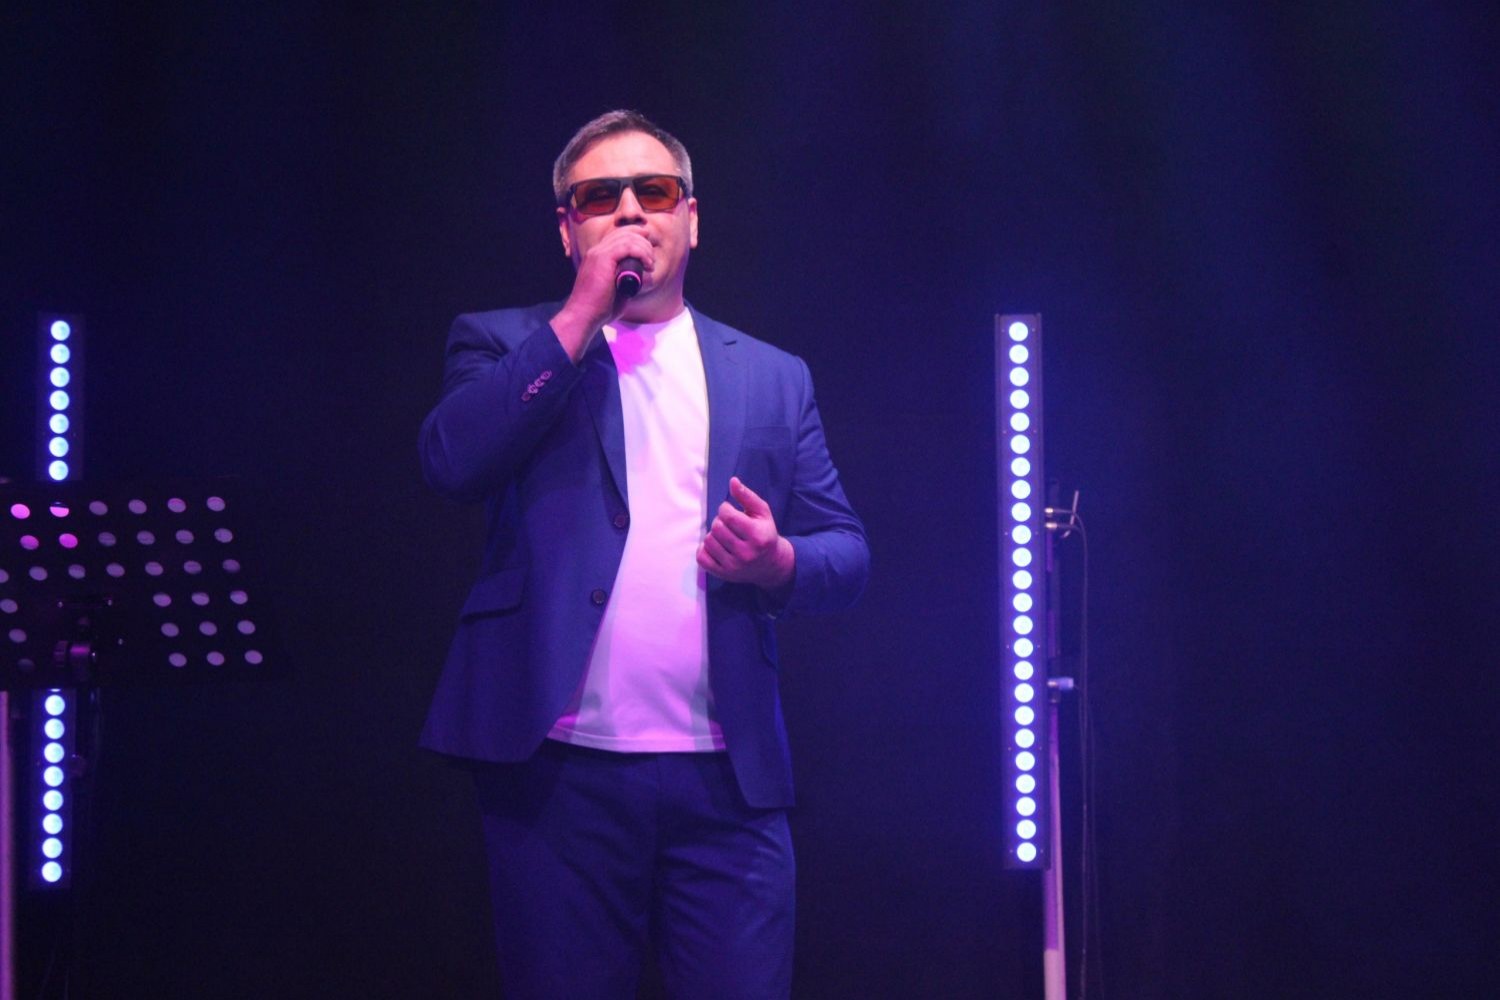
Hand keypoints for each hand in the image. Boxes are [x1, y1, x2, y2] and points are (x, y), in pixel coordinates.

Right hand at [550, 228, 655, 359]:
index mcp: (598, 256)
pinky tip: (647, 263)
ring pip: (627, 237)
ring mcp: (598, 253)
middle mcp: (597, 251)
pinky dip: (640, 252)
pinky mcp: (602, 259)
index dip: (636, 236)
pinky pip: (626, 246)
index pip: (618, 235)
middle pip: (624, 232)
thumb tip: (644, 278)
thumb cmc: (600, 308)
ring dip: (644, 248)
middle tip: (651, 260)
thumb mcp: (617, 289)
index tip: (649, 249)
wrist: (584, 316)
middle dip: (643, 242)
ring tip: (650, 264)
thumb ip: (627, 280)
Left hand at [696, 477, 794, 589]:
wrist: (771, 565)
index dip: (725, 509)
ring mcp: (733, 566)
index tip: (730, 511)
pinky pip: (701, 557)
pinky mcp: (723, 574)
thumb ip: (747, 496)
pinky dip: (705, 549)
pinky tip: (716, 546)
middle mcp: (745, 553)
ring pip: (708, 541)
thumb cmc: (765, 533)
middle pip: (716, 527)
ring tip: (725, 536)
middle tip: (729, 524)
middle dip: (720, 521)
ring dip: (713, 534)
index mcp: (757, 535)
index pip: (728, 516)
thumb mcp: (762, 512)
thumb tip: (732, 481)